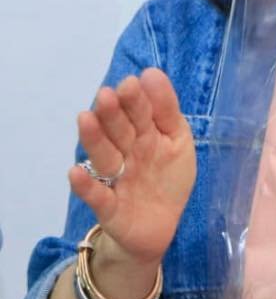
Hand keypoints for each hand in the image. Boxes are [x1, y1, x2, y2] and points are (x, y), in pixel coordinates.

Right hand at [68, 68, 195, 270]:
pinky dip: (85, 185)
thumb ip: (167, 110)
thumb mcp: (178, 140)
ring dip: (94, 139)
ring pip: (104, 156)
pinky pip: (96, 195)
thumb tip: (151, 73)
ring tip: (86, 118)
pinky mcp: (109, 207)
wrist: (160, 225)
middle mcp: (127, 153)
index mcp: (146, 135)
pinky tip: (75, 171)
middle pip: (119, 131)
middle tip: (106, 94)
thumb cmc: (168, 177)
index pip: (140, 113)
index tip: (132, 82)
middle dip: (113, 113)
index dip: (137, 99)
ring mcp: (116, 178)